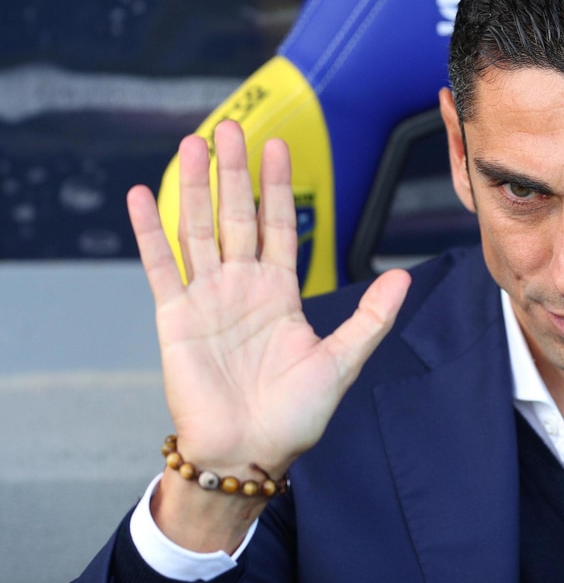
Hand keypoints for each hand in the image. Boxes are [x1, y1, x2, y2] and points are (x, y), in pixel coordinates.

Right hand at [128, 119, 409, 486]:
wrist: (249, 454)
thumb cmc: (295, 415)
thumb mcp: (342, 361)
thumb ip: (371, 317)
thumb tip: (403, 276)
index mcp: (279, 293)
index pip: (277, 226)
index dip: (276, 187)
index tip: (277, 146)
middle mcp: (241, 287)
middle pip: (236, 216)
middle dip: (235, 172)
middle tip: (232, 128)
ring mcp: (207, 299)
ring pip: (198, 229)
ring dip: (196, 188)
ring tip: (194, 144)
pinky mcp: (175, 319)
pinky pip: (160, 266)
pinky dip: (148, 230)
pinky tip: (141, 194)